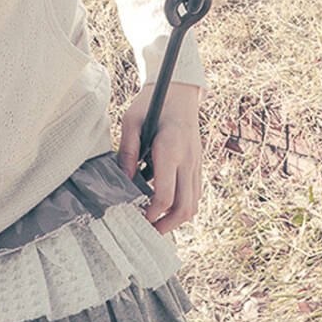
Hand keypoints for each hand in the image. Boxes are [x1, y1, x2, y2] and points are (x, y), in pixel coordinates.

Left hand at [117, 81, 202, 234]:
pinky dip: (184, 205)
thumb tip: (123, 180)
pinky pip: (196, 193)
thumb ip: (127, 150)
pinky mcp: (199, 164)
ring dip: (177, 219)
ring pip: (194, 204)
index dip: (152, 213)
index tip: (138, 219)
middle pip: (184, 208)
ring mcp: (197, 163)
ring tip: (157, 223)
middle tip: (148, 231)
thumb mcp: (132, 120)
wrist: (180, 90)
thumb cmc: (153, 103)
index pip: (165, 195)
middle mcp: (188, 160)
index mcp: (171, 149)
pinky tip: (167, 207)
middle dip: (166, 225)